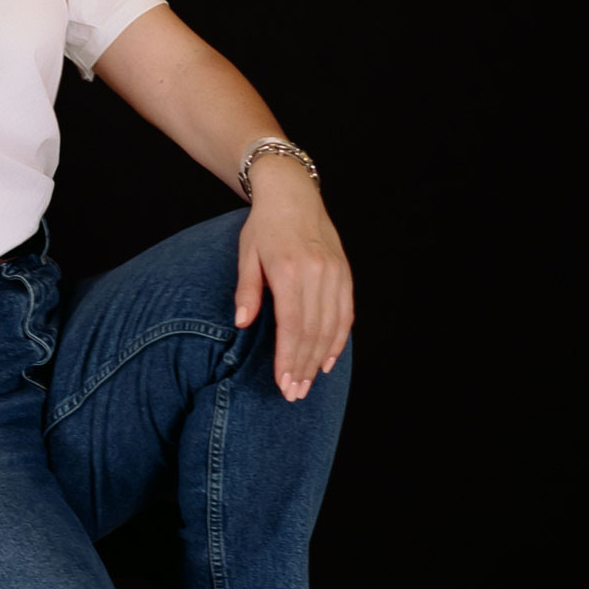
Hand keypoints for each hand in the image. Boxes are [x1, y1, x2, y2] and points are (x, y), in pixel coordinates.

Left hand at [233, 176, 353, 399]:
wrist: (293, 194)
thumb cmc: (264, 226)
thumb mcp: (247, 254)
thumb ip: (247, 289)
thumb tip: (243, 323)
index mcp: (289, 269)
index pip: (292, 325)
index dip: (288, 358)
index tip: (282, 383)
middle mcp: (317, 273)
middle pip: (313, 332)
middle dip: (303, 367)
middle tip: (292, 394)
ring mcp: (335, 273)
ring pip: (331, 327)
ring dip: (319, 359)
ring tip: (307, 384)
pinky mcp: (345, 273)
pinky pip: (345, 314)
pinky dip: (338, 340)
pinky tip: (326, 361)